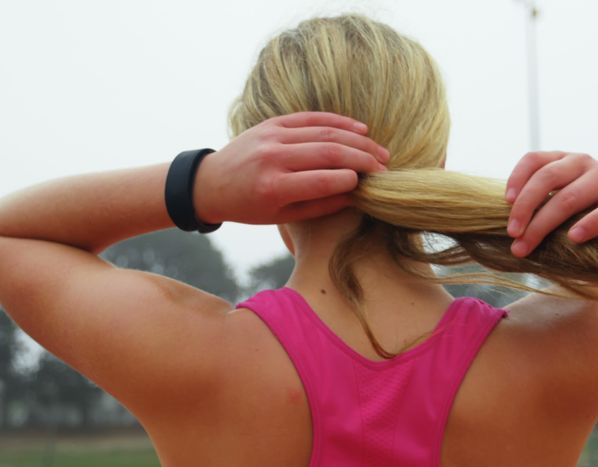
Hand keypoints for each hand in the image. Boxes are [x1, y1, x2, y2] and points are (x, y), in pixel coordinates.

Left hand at [192, 112, 388, 224]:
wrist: (212, 183)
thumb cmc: (249, 207)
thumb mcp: (281, 217)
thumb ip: (319, 207)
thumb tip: (356, 196)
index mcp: (273, 187)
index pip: (321, 180)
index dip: (351, 180)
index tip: (371, 184)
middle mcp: (273, 158)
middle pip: (328, 153)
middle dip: (362, 159)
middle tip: (385, 167)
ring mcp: (272, 136)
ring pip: (324, 132)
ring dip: (358, 140)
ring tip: (380, 151)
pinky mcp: (273, 122)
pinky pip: (311, 118)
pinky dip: (339, 122)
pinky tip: (360, 129)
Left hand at [504, 151, 597, 256]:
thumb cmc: (593, 202)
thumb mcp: (567, 192)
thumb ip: (545, 201)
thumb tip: (511, 230)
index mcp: (564, 159)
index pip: (534, 159)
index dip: (517, 178)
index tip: (505, 202)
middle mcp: (584, 162)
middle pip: (547, 179)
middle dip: (524, 209)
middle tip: (512, 235)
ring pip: (570, 197)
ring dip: (544, 223)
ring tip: (528, 244)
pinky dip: (591, 223)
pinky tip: (575, 238)